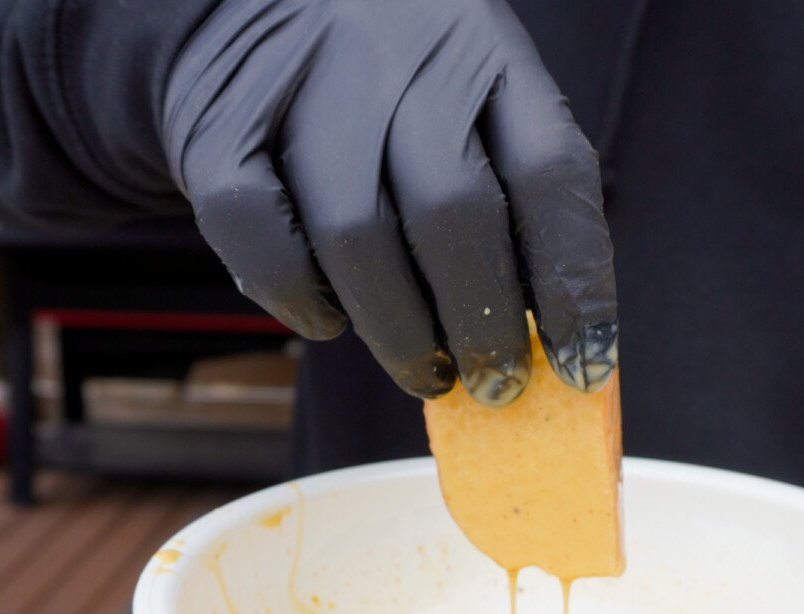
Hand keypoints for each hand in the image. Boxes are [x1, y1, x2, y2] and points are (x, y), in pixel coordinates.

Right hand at [160, 0, 616, 405]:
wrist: (245, 8)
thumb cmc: (389, 97)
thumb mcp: (471, 109)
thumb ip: (509, 207)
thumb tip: (548, 347)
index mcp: (484, 55)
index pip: (549, 173)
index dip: (574, 284)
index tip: (583, 364)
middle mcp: (398, 55)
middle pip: (453, 212)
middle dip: (483, 326)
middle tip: (497, 386)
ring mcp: (304, 86)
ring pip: (358, 238)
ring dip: (402, 335)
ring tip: (427, 373)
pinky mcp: (219, 129)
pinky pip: (269, 248)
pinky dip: (307, 307)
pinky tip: (332, 320)